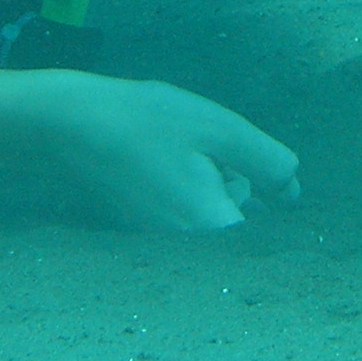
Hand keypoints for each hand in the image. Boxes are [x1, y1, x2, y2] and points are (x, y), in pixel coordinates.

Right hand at [24, 70, 300, 230]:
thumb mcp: (219, 130)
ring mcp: (162, 232)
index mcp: (214, 222)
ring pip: (206, 190)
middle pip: (234, 193)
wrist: (66, 126)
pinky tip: (146, 147)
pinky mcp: (142, 218)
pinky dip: (173, 168)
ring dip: (199, 163)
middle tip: (185, 134)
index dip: (246, 160)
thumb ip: (266, 162)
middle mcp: (189, 239)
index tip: (207, 141)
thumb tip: (294, 192)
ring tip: (163, 138)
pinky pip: (178, 192)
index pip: (262, 193)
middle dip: (223, 161)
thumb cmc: (145, 121)